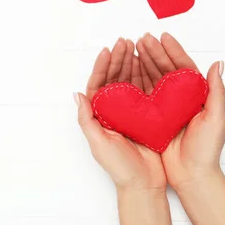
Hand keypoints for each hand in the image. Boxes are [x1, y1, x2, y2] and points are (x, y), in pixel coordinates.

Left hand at [77, 38, 166, 191]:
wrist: (144, 183)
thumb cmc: (119, 167)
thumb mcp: (98, 144)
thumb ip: (87, 120)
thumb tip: (77, 95)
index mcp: (99, 114)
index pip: (98, 84)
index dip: (101, 66)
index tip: (107, 50)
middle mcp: (113, 109)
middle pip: (114, 77)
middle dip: (118, 58)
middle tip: (125, 41)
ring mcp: (129, 110)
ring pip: (128, 80)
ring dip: (131, 62)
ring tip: (136, 45)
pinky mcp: (146, 114)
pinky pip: (144, 89)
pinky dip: (145, 75)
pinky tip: (147, 62)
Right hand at [135, 33, 224, 189]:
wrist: (191, 174)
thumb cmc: (206, 150)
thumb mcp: (216, 119)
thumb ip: (216, 91)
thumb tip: (218, 65)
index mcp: (195, 94)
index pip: (183, 66)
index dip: (172, 50)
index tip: (162, 36)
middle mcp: (178, 98)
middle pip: (164, 68)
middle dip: (153, 51)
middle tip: (142, 39)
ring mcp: (163, 106)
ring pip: (151, 77)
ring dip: (142, 61)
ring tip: (131, 48)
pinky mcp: (150, 116)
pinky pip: (141, 93)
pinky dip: (134, 79)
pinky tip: (127, 69)